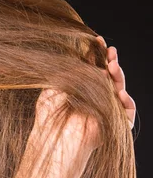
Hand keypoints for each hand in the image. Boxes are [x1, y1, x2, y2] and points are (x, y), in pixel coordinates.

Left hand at [14, 36, 136, 177]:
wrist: (55, 137)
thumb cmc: (50, 113)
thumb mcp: (56, 86)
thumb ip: (70, 72)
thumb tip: (83, 58)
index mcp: (82, 86)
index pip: (94, 66)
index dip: (97, 53)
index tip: (97, 39)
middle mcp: (96, 95)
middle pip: (109, 75)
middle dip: (111, 61)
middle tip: (110, 50)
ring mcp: (107, 108)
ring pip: (119, 88)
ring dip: (118, 76)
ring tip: (112, 66)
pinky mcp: (117, 123)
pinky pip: (127, 111)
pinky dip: (126, 101)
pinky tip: (120, 93)